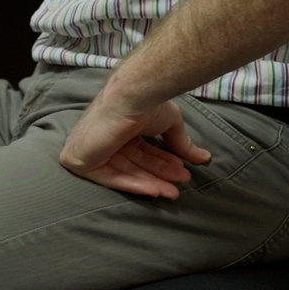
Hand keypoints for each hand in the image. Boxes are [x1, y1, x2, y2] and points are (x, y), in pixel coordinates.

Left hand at [59, 93, 211, 199]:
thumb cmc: (147, 104)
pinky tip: (155, 191)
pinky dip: (133, 185)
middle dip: (159, 175)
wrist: (132, 97)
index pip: (143, 151)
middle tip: (182, 183)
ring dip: (151, 183)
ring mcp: (93, 148)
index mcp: (121, 127)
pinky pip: (110, 178)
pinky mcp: (83, 160)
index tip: (184, 173)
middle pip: (135, 163)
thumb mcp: (170, 124)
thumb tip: (205, 158)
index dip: (163, 163)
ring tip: (174, 192)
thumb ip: (182, 143)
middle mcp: (107, 137)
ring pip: (125, 173)